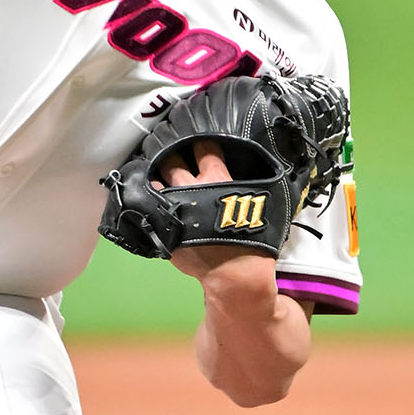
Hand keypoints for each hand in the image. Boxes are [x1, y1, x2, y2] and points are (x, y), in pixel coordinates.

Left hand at [155, 139, 273, 287]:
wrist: (236, 274)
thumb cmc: (255, 241)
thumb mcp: (266, 204)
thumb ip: (257, 184)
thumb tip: (262, 171)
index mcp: (216, 179)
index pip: (203, 147)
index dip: (199, 141)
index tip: (196, 140)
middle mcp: (191, 189)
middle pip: (172, 160)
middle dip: (169, 153)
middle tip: (169, 152)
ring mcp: (174, 208)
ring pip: (155, 182)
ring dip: (155, 176)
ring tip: (154, 172)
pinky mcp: (164, 229)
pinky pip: (149, 210)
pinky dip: (148, 203)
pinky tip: (147, 200)